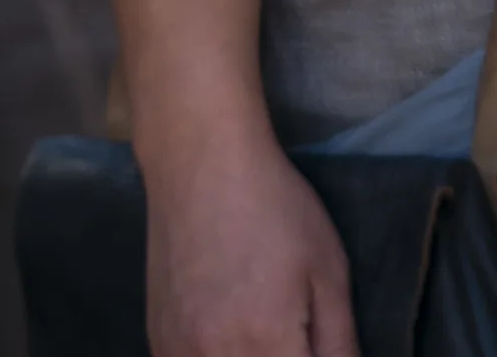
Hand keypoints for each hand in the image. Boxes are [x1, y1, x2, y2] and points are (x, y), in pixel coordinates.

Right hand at [149, 132, 355, 356]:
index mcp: (266, 343)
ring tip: (267, 336)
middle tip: (295, 340)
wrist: (199, 159)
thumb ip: (339, 347)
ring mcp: (176, 349)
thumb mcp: (329, 274)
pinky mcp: (156, 337)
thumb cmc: (276, 208)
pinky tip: (230, 342)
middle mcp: (214, 356)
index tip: (316, 347)